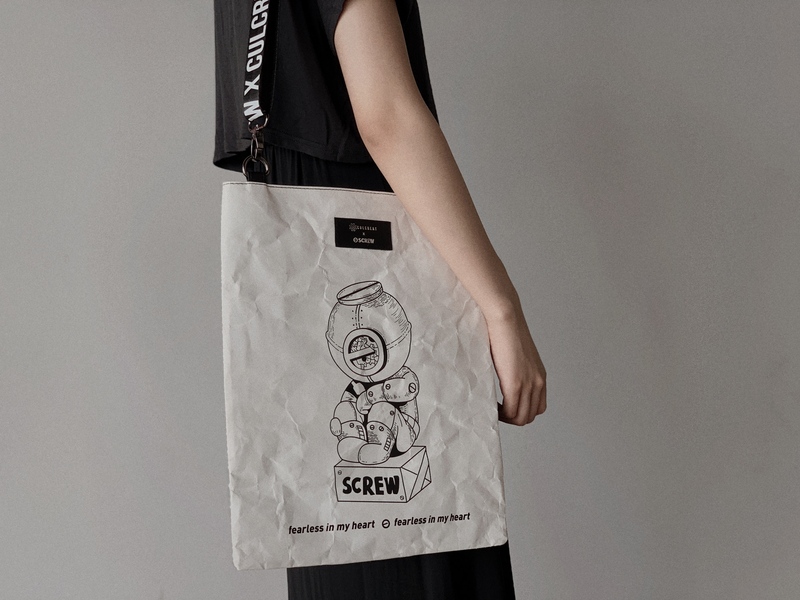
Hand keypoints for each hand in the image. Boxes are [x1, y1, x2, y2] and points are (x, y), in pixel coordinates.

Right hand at [484, 304, 546, 425]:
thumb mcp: (516, 356)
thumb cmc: (505, 331)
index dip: (521, 411)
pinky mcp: (515, 383)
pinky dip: (501, 414)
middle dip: (513, 417)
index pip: (538, 407)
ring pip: (521, 417)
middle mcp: (538, 382)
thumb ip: (516, 370)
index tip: (505, 406)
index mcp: (540, 376)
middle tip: (497, 409)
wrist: (505, 317)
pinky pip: (510, 411)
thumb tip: (505, 379)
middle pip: (529, 415)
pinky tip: (492, 405)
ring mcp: (528, 384)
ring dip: (506, 418)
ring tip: (494, 408)